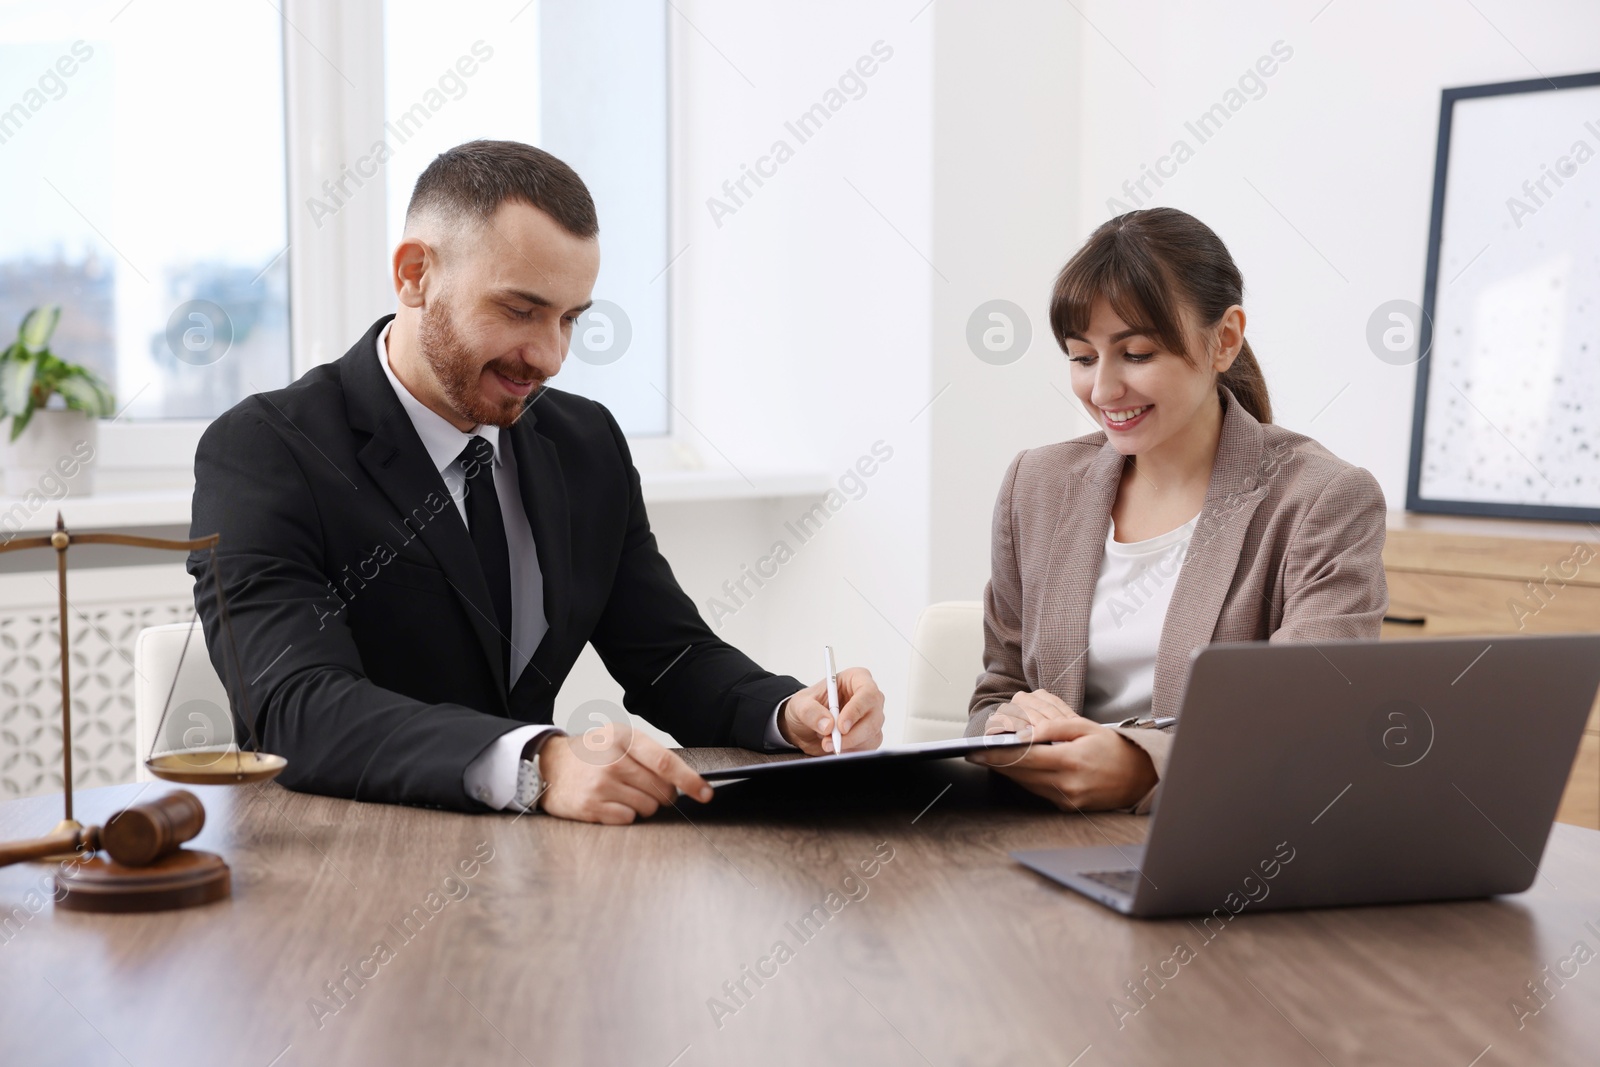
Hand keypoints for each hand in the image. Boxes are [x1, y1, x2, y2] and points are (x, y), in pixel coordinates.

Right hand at [537, 722, 713, 823]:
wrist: (549, 766)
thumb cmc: (591, 754)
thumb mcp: (617, 739)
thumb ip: (648, 754)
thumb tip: (684, 781)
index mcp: (624, 738)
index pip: (666, 763)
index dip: (690, 780)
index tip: (705, 793)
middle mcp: (612, 760)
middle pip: (661, 790)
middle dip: (663, 795)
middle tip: (646, 788)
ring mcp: (600, 784)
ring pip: (647, 807)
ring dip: (643, 805)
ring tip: (623, 793)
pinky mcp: (591, 807)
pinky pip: (628, 819)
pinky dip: (626, 814)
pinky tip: (611, 803)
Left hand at [778, 666, 884, 754]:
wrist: (805, 726)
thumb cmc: (807, 706)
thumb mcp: (800, 704)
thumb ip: (811, 711)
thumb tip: (828, 725)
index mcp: (857, 679)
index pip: (867, 692)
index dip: (856, 710)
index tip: (841, 726)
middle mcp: (868, 697)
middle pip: (873, 716)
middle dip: (852, 734)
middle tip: (830, 742)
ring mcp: (872, 717)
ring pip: (871, 734)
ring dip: (848, 743)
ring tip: (826, 743)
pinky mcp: (870, 735)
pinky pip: (868, 746)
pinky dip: (851, 750)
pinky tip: (836, 747)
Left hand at [967, 690, 1156, 810]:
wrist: (1140, 777)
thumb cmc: (1113, 749)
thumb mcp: (1086, 727)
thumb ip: (1054, 726)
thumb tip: (1026, 730)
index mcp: (1071, 761)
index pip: (1024, 757)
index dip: (997, 754)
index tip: (976, 751)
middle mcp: (1068, 784)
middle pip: (1020, 773)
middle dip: (995, 764)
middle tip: (975, 754)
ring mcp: (1067, 800)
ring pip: (1026, 784)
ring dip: (1006, 772)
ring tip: (990, 760)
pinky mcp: (1068, 808)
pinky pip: (1038, 791)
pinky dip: (1024, 779)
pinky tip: (1015, 770)